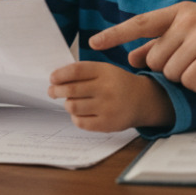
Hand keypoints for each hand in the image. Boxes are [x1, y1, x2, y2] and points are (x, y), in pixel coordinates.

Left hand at [48, 61, 172, 132]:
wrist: (143, 100)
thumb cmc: (117, 84)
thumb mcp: (105, 70)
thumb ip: (84, 72)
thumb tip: (56, 79)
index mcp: (105, 71)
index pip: (75, 71)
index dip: (60, 74)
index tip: (52, 78)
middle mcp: (106, 89)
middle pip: (71, 90)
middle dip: (56, 91)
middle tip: (52, 91)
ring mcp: (107, 108)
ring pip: (73, 107)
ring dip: (67, 104)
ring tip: (70, 102)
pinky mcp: (107, 124)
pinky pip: (80, 122)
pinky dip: (75, 117)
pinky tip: (79, 113)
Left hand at [89, 3, 195, 92]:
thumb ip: (169, 40)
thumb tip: (134, 56)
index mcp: (183, 11)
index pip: (141, 23)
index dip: (115, 34)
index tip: (92, 42)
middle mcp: (188, 20)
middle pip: (156, 59)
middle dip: (172, 71)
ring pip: (172, 73)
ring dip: (190, 78)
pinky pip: (192, 82)